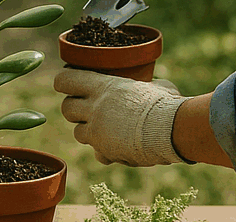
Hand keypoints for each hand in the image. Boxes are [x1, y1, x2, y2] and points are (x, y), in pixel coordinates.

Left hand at [54, 69, 187, 166]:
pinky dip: (106, 153)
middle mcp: (94, 108)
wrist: (170, 131)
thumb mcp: (155, 86)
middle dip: (74, 110)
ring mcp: (97, 131)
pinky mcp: (105, 151)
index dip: (65, 82)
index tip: (70, 84)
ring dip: (89, 132)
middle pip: (66, 108)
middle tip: (88, 109)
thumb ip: (146, 86)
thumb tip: (154, 85)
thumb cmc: (165, 103)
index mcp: (103, 86)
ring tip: (108, 129)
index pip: (65, 80)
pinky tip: (121, 148)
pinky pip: (98, 154)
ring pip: (77, 133)